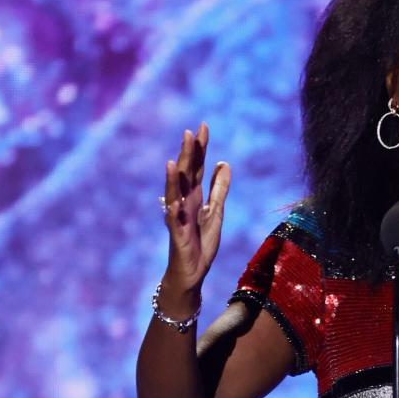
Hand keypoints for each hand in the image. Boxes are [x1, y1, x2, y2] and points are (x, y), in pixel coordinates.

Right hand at [160, 123, 230, 309]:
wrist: (193, 271)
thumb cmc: (201, 242)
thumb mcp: (217, 212)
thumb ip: (220, 189)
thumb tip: (225, 164)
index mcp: (195, 196)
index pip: (198, 167)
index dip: (201, 148)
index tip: (203, 126)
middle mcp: (184, 202)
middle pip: (186, 174)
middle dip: (188, 154)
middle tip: (191, 131)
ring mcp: (178, 215)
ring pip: (176, 192)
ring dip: (175, 176)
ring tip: (175, 158)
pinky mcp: (177, 232)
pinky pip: (173, 217)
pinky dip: (173, 206)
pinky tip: (174, 198)